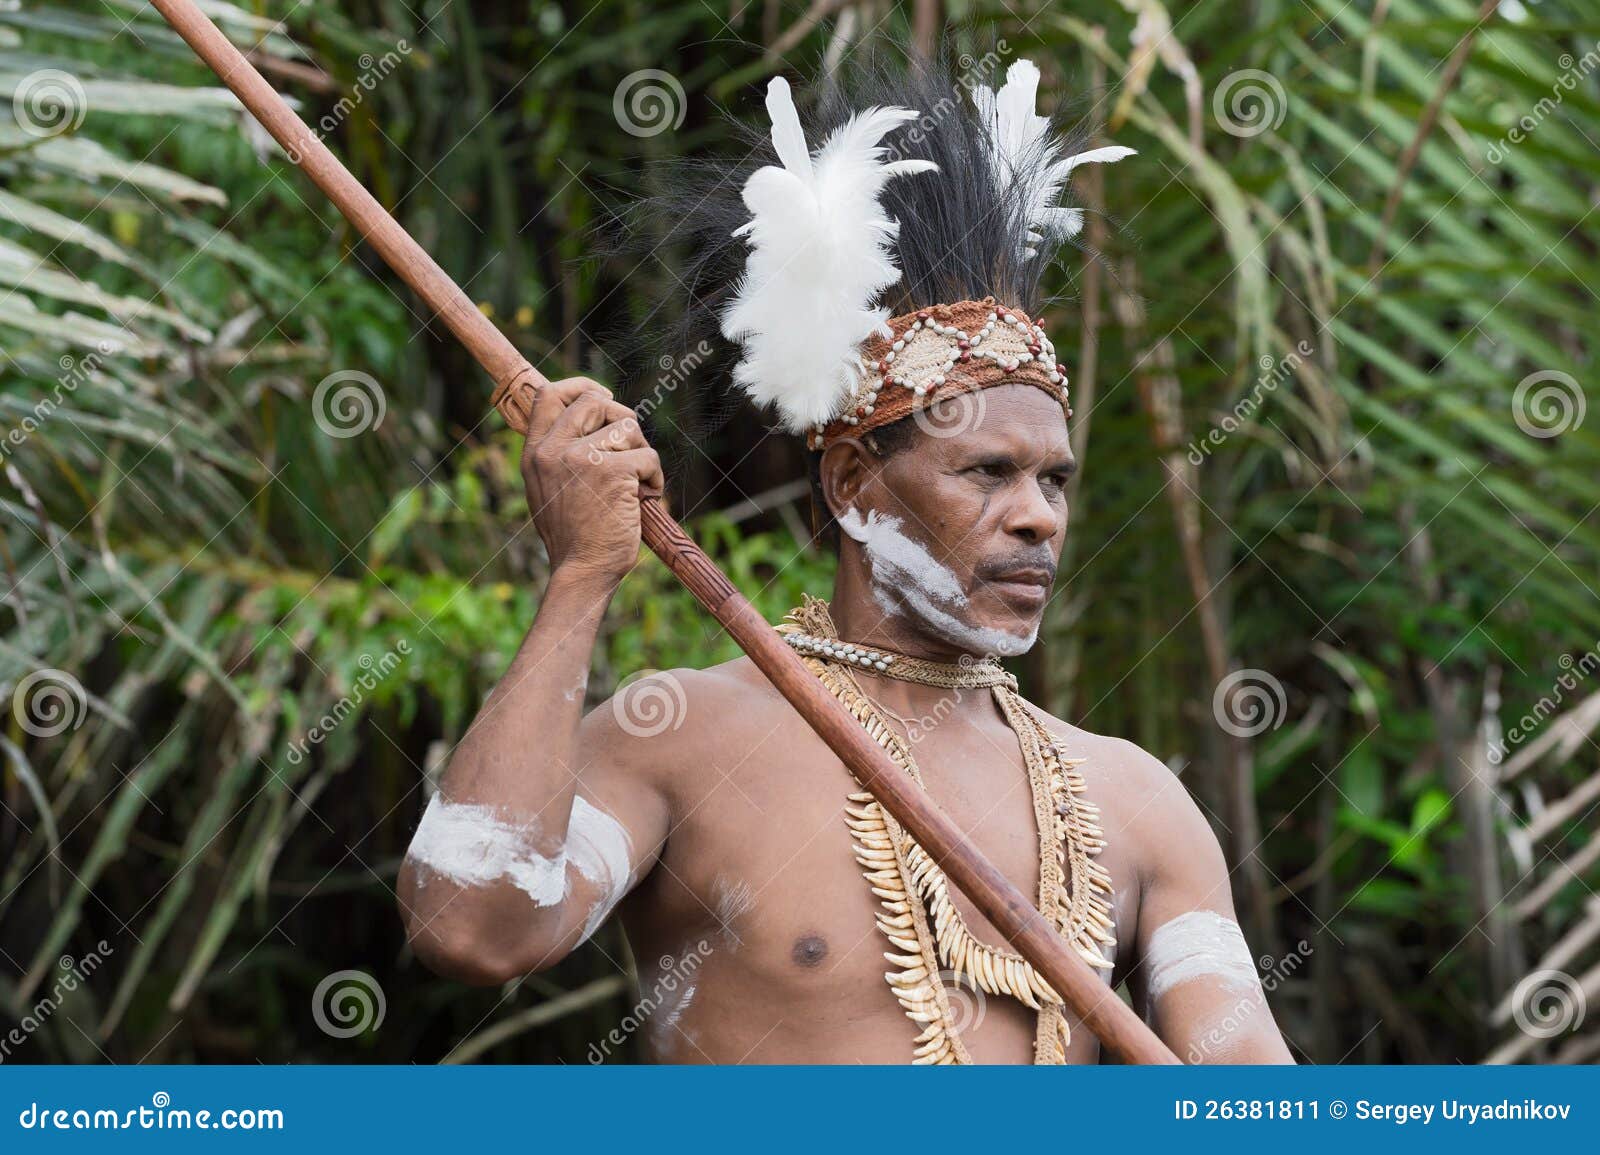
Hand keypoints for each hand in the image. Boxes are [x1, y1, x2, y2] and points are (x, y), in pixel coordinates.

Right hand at [520, 377, 663, 586]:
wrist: (582, 571)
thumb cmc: (573, 536)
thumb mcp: (547, 488)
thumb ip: (559, 454)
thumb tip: (592, 420)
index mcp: (534, 452)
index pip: (549, 394)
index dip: (580, 387)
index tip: (603, 395)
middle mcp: (553, 450)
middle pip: (595, 401)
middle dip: (622, 418)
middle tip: (631, 446)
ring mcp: (581, 459)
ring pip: (627, 426)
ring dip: (641, 450)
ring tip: (637, 479)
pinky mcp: (612, 472)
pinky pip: (647, 455)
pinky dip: (655, 476)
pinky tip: (646, 496)